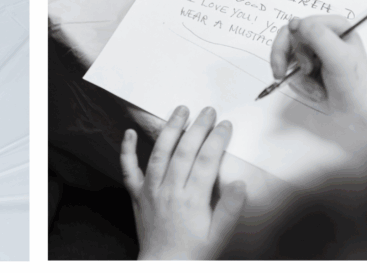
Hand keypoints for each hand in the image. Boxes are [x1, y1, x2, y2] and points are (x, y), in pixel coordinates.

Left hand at [121, 106, 245, 259]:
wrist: (163, 267)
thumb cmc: (193, 253)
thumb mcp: (219, 236)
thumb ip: (230, 210)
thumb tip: (239, 183)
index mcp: (192, 200)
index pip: (206, 161)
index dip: (216, 139)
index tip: (225, 125)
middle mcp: (170, 190)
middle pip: (185, 151)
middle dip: (198, 127)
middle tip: (208, 110)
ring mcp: (151, 190)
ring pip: (160, 152)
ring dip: (170, 129)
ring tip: (180, 110)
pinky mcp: (137, 194)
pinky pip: (129, 169)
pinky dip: (127, 150)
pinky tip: (129, 132)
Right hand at [269, 15, 366, 116]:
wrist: (362, 114)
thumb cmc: (355, 85)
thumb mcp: (339, 58)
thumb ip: (319, 37)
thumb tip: (294, 23)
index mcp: (334, 27)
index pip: (299, 25)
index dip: (293, 43)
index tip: (298, 64)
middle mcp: (324, 36)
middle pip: (289, 39)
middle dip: (290, 61)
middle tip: (283, 76)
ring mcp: (316, 53)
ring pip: (289, 58)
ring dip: (300, 78)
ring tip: (318, 91)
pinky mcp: (312, 68)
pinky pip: (293, 72)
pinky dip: (303, 86)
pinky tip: (319, 93)